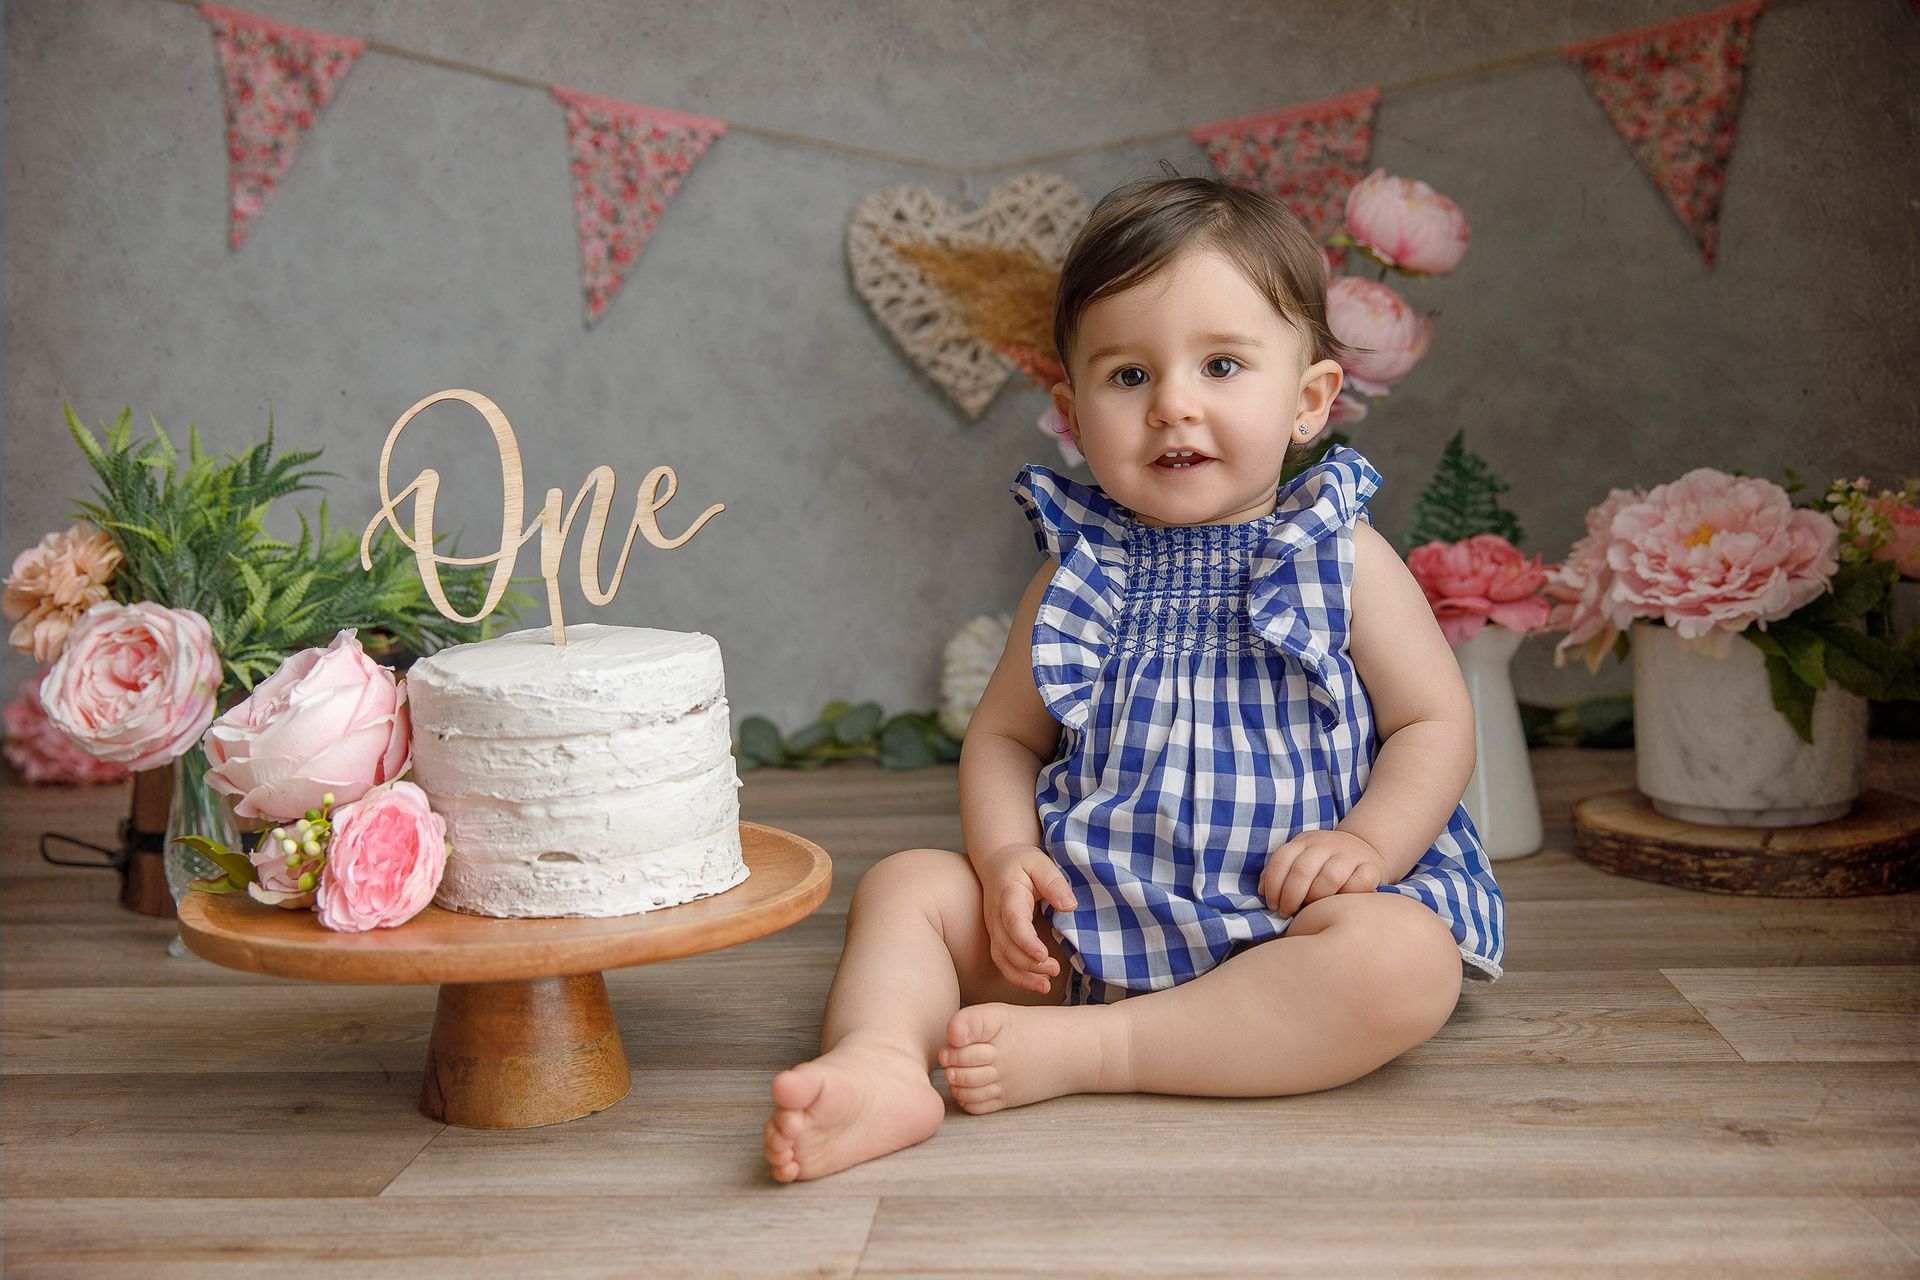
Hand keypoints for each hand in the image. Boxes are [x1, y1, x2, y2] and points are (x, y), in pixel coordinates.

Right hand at [975, 843, 1076, 994]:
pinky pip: (1002, 962)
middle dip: (1029, 963)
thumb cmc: (1021, 862)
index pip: (1013, 922)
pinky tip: (1037, 983)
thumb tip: (1069, 905)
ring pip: (1002, 958)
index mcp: (1008, 895)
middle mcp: (995, 916)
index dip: (1026, 941)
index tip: (1043, 954)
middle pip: (1006, 946)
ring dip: (1022, 976)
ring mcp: (993, 929)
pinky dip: (1017, 976)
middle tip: (1054, 970)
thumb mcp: (1040, 863)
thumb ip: (1054, 883)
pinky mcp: (997, 938)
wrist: (998, 862)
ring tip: (1045, 986)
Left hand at [1259, 829, 1386, 917]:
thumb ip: (1279, 872)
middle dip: (1291, 896)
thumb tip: (1262, 892)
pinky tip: (1339, 902)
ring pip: (1329, 877)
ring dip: (1316, 897)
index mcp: (1305, 841)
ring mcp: (1350, 855)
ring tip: (1312, 907)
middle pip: (1302, 870)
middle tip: (1288, 912)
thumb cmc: (1324, 863)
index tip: (1273, 904)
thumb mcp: (1300, 859)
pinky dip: (1346, 895)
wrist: (1364, 849)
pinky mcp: (1371, 868)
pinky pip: (1357, 883)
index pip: (1282, 859)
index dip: (1273, 885)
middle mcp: (1326, 844)